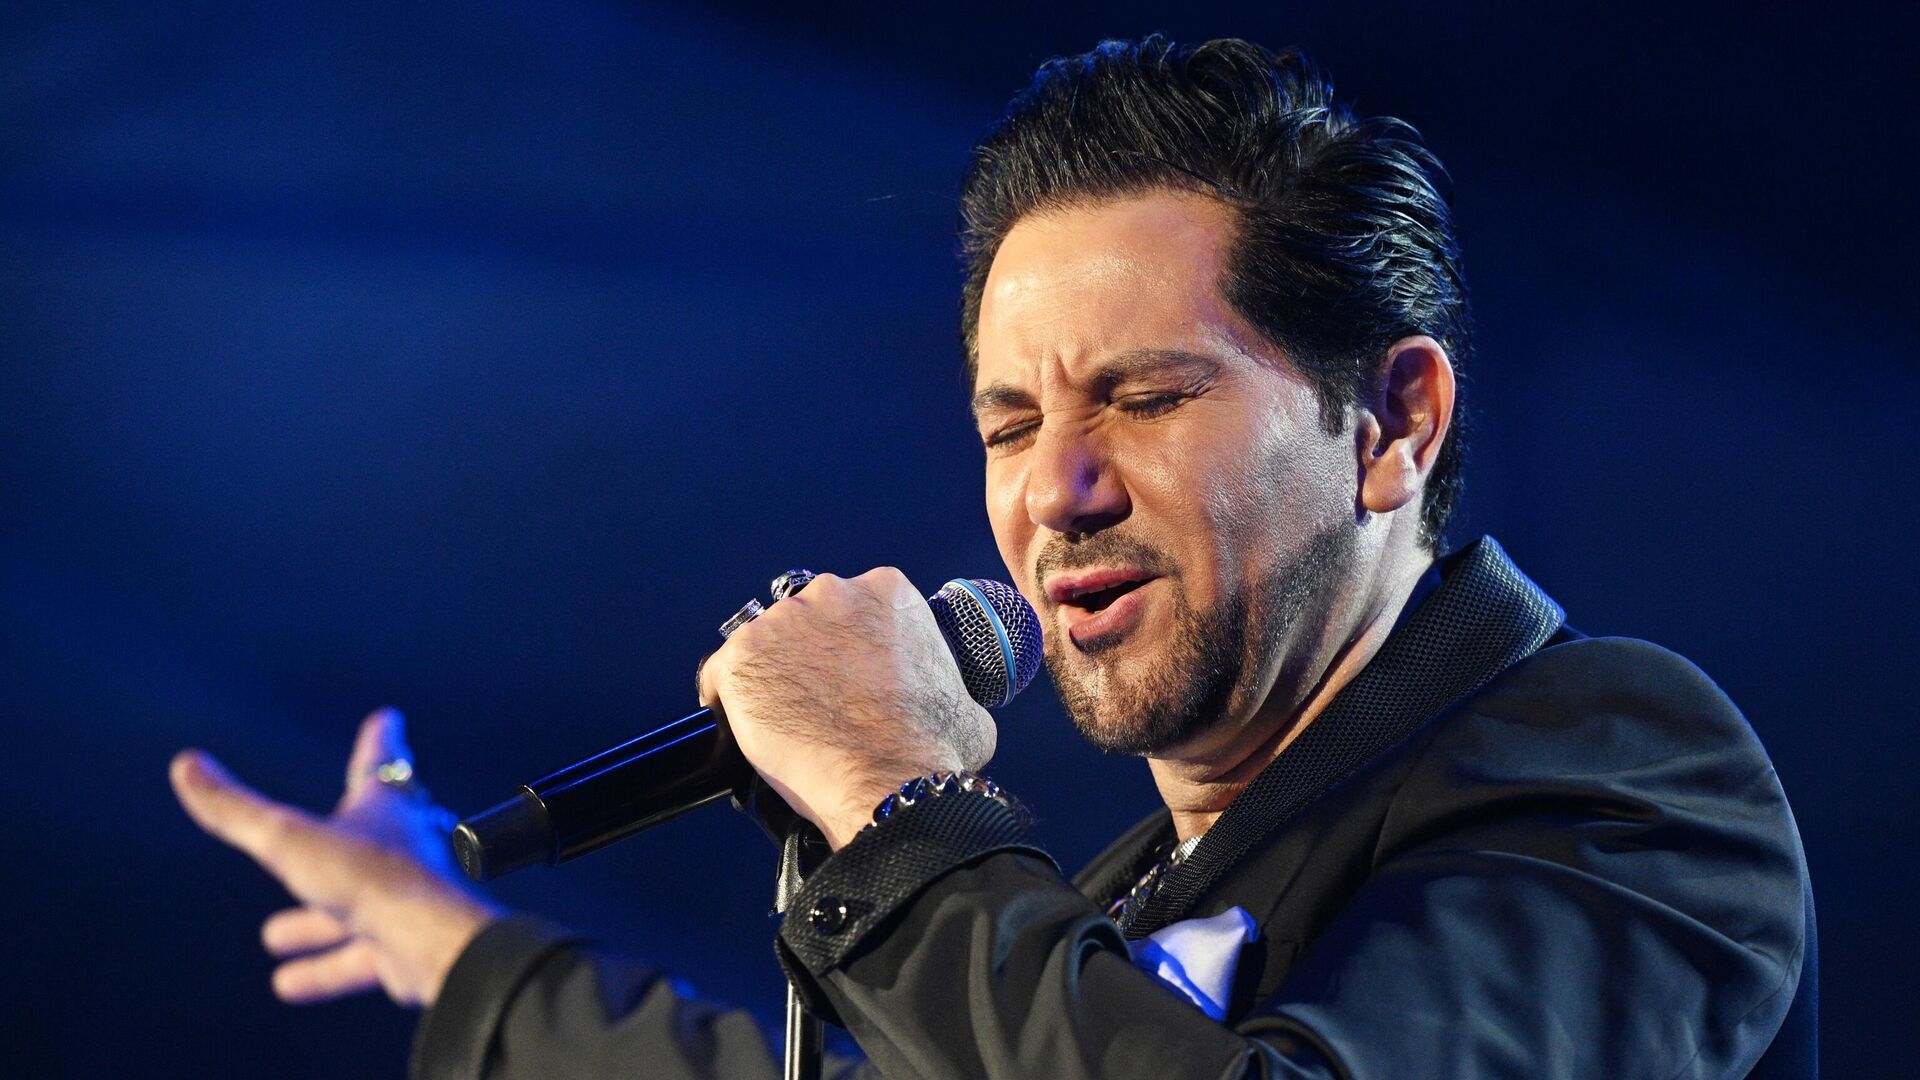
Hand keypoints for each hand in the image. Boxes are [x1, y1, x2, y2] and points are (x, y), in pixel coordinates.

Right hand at [169, 708, 501, 1007]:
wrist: (430, 944)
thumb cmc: (370, 879)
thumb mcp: (287, 839)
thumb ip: (235, 811)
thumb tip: (185, 766)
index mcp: (385, 809)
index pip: (379, 763)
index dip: (379, 741)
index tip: (387, 720)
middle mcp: (400, 850)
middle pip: (370, 835)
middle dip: (342, 832)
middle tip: (332, 825)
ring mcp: (404, 902)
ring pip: (352, 909)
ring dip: (314, 922)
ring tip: (272, 935)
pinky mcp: (403, 949)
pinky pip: (356, 959)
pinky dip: (321, 969)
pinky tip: (288, 982)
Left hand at [698, 568, 996, 848]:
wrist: (888, 781)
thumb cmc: (929, 746)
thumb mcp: (964, 704)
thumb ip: (948, 685)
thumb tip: (951, 702)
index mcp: (888, 592)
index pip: (857, 608)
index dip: (853, 646)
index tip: (854, 677)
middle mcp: (832, 593)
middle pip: (809, 619)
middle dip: (812, 654)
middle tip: (823, 701)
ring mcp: (782, 621)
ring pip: (766, 645)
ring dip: (772, 675)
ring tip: (786, 720)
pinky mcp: (742, 656)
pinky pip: (721, 674)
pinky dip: (728, 697)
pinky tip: (743, 723)